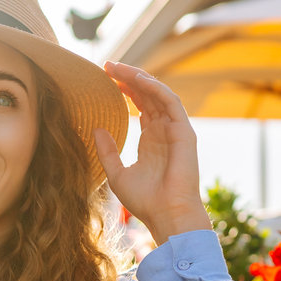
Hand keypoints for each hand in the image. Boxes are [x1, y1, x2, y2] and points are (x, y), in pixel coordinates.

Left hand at [92, 61, 211, 244]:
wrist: (167, 214)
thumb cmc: (145, 201)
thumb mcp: (117, 174)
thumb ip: (107, 151)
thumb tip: (96, 128)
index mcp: (151, 140)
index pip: (140, 106)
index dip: (125, 90)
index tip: (105, 79)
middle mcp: (165, 131)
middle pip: (147, 96)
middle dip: (128, 78)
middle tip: (108, 65)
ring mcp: (176, 130)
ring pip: (158, 94)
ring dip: (140, 78)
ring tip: (119, 68)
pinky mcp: (184, 132)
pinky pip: (171, 102)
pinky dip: (155, 88)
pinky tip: (138, 79)